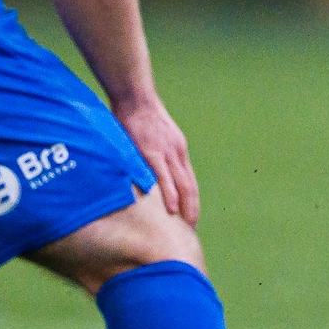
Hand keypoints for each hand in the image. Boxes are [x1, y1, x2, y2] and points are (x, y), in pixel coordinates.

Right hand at [116, 94, 199, 225]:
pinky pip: (163, 177)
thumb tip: (152, 173)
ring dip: (185, 207)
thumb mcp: (157, 137)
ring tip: (186, 227)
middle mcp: (177, 154)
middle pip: (190, 187)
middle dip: (192, 209)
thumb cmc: (141, 117)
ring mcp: (166, 153)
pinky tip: (172, 209)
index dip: (192, 201)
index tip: (191, 219)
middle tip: (192, 231)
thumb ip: (158, 155)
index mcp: (178, 151)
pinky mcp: (151, 152)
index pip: (189, 181)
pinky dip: (169, 193)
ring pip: (181, 184)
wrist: (136, 98)